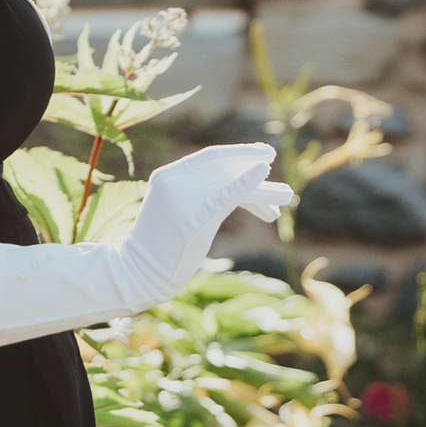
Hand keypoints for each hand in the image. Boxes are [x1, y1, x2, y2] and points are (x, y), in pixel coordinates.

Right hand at [122, 145, 295, 299]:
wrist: (135, 272)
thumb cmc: (157, 249)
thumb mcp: (174, 214)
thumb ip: (195, 197)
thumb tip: (234, 193)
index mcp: (167, 176)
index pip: (210, 158)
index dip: (239, 154)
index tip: (264, 157)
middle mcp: (174, 180)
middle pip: (224, 168)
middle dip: (253, 164)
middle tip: (277, 165)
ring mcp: (183, 197)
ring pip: (232, 185)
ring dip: (264, 190)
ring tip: (289, 195)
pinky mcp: (194, 216)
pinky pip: (227, 195)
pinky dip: (247, 183)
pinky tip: (264, 173)